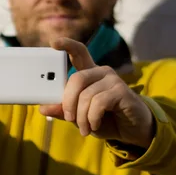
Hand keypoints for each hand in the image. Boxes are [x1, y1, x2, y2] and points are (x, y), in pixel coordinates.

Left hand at [39, 37, 153, 148]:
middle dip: (68, 102)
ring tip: (84, 129)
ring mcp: (113, 80)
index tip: (54, 42)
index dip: (67, 45)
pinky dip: (92, 118)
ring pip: (86, 95)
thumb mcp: (80, 117)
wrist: (132, 131)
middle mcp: (101, 72)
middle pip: (76, 79)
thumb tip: (43, 108)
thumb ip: (64, 111)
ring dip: (82, 117)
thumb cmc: (106, 120)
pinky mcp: (122, 91)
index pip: (78, 53)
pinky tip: (94, 125)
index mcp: (90, 74)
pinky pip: (99, 102)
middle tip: (69, 118)